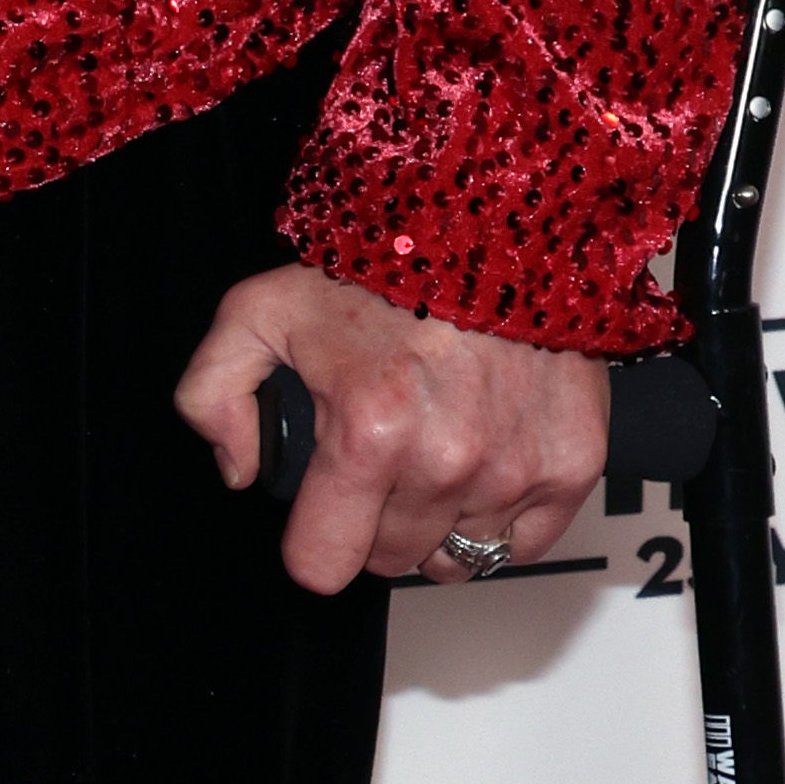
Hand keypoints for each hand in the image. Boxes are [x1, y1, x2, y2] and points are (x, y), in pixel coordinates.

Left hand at [177, 263, 607, 596]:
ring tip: (435, 456)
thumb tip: (238, 471)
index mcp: (367, 435)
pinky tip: (484, 465)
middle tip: (383, 461)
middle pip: (389, 562)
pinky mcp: (571, 465)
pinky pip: (522, 544)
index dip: (314, 541)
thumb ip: (213, 394)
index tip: (323, 512)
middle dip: (375, 524)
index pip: (323, 565)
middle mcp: (446, 463)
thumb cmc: (385, 263)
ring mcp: (514, 470)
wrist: (498, 218)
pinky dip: (501, 519)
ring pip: (455, 558)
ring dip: (438, 522)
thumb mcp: (261, 310)